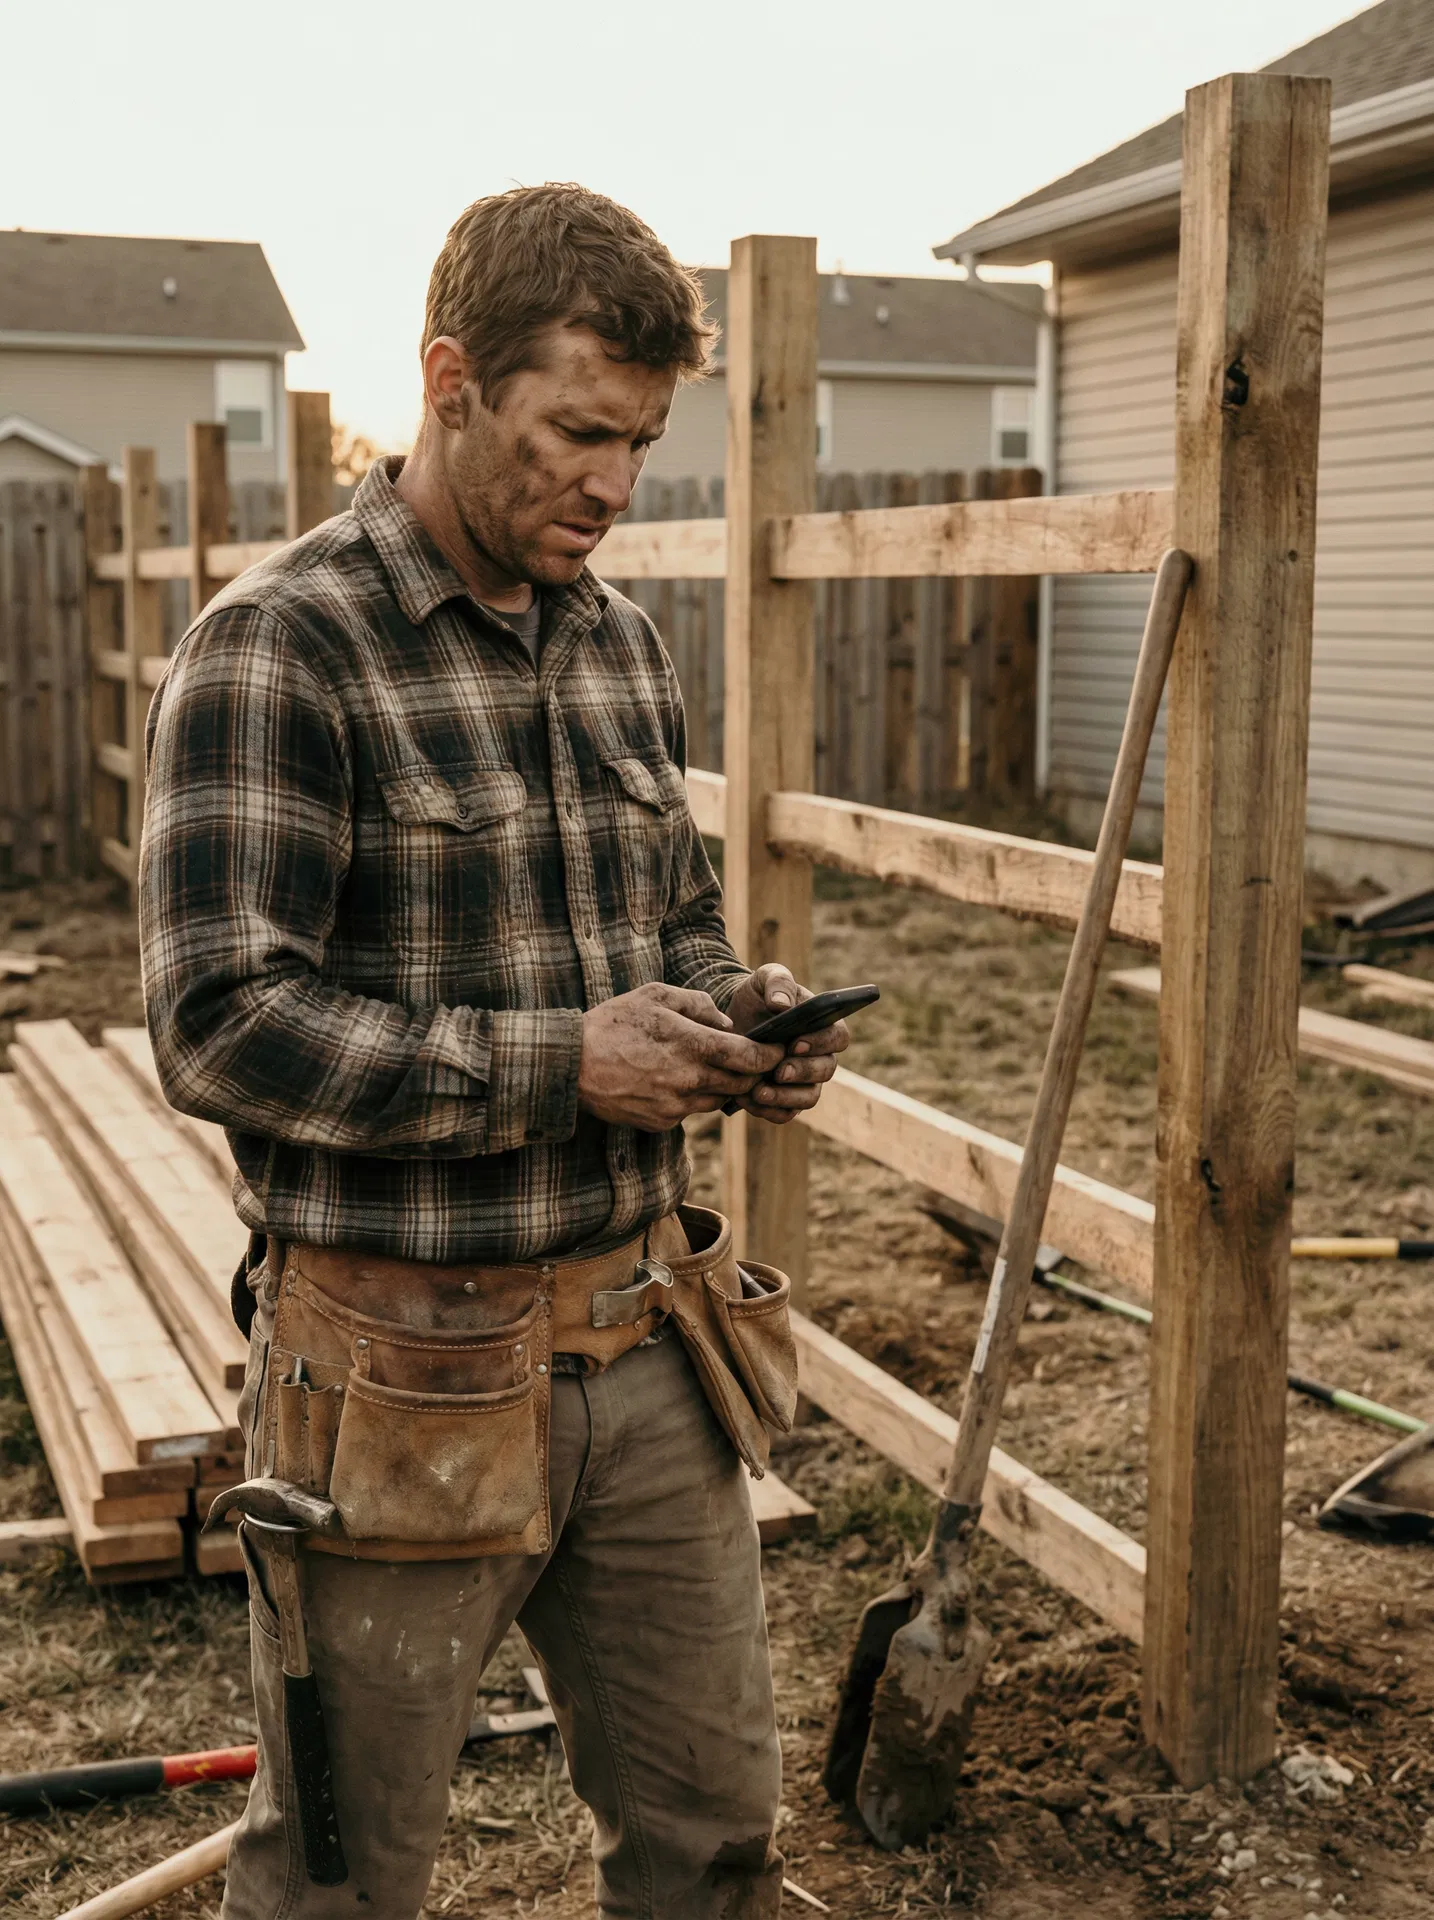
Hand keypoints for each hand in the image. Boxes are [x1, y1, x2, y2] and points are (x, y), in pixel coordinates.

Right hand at [578, 982, 785, 1131]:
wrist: (568, 1065)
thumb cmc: (612, 1023)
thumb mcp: (654, 995)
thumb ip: (697, 1004)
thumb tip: (726, 1024)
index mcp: (692, 1046)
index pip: (750, 1058)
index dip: (770, 1056)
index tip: (777, 1050)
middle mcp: (689, 1081)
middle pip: (741, 1084)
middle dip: (752, 1073)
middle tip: (752, 1061)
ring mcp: (675, 1106)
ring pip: (717, 1100)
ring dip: (721, 1086)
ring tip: (707, 1067)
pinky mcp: (660, 1122)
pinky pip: (689, 1112)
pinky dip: (691, 1098)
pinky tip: (672, 1081)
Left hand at [724, 964, 849, 1125]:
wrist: (732, 1020)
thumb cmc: (758, 996)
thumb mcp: (764, 979)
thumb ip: (777, 982)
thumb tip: (783, 1005)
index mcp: (823, 1025)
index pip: (838, 1037)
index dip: (821, 1043)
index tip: (796, 1043)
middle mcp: (819, 1056)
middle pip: (825, 1071)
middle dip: (802, 1073)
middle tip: (778, 1071)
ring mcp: (803, 1080)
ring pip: (809, 1097)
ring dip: (786, 1097)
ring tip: (758, 1091)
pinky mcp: (784, 1099)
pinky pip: (785, 1113)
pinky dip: (768, 1110)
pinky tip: (746, 1100)